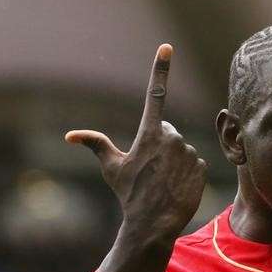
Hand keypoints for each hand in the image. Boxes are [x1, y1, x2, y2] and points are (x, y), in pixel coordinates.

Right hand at [65, 44, 206, 240]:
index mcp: (149, 133)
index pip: (154, 94)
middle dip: (160, 144)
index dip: (160, 69)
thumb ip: (95, 145)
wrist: (154, 224)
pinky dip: (186, 171)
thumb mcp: (111, 168)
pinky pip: (194, 162)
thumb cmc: (129, 195)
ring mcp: (188, 153)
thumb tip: (70, 135)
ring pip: (181, 148)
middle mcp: (171, 138)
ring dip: (173, 160)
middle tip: (150, 168)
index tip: (166, 47)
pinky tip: (176, 185)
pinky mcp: (201, 167)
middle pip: (167, 131)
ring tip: (163, 180)